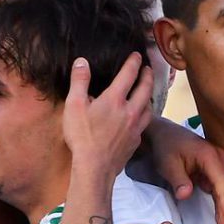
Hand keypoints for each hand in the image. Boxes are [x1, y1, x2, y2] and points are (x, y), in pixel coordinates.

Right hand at [64, 54, 152, 174]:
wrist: (95, 168)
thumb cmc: (82, 137)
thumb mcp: (73, 105)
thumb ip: (79, 82)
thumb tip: (82, 62)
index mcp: (115, 99)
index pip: (129, 74)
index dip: (134, 62)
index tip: (137, 55)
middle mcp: (130, 111)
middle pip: (145, 89)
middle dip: (148, 76)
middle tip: (148, 69)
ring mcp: (135, 127)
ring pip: (149, 107)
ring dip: (149, 96)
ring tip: (147, 92)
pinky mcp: (135, 141)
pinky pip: (144, 124)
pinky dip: (144, 115)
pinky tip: (140, 117)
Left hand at [143, 118, 223, 223]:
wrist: (163, 135)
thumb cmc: (166, 147)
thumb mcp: (168, 164)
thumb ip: (178, 180)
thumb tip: (186, 195)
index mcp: (210, 157)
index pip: (221, 183)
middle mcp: (219, 159)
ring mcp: (218, 164)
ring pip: (223, 191)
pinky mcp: (213, 171)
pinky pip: (218, 189)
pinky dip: (219, 204)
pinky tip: (221, 219)